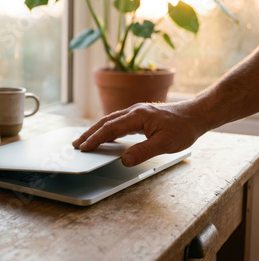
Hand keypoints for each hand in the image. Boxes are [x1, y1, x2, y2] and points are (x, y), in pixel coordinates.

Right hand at [72, 102, 206, 166]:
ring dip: (96, 131)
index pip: (110, 128)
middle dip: (89, 133)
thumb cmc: (183, 128)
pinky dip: (107, 129)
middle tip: (76, 144)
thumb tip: (124, 160)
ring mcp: (136, 112)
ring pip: (110, 120)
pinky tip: (105, 136)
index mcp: (137, 115)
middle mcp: (133, 111)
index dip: (96, 138)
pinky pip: (117, 121)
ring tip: (85, 141)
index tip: (84, 147)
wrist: (196, 115)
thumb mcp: (165, 144)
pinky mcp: (139, 115)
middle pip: (105, 122)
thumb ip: (143, 152)